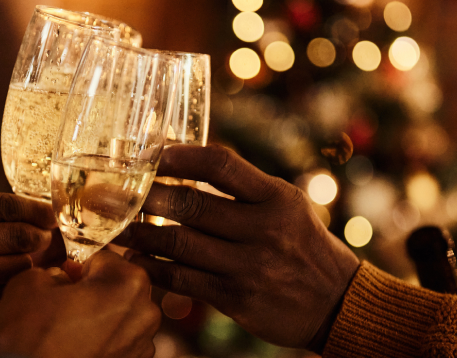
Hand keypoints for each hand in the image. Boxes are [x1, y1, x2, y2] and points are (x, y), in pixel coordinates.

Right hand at [0, 184, 63, 327]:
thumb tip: (29, 210)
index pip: (9, 207)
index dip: (38, 211)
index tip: (50, 214)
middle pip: (20, 238)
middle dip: (41, 237)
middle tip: (47, 235)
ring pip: (17, 268)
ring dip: (30, 261)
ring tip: (31, 254)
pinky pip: (0, 292)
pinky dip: (10, 282)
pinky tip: (8, 274)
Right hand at [0, 252, 159, 357]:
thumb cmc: (32, 343)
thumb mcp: (27, 285)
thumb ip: (50, 271)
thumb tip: (58, 278)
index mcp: (129, 282)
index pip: (102, 258)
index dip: (77, 266)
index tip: (63, 277)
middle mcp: (146, 314)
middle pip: (115, 289)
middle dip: (90, 293)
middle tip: (59, 305)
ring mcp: (142, 345)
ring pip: (116, 318)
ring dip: (95, 319)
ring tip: (63, 332)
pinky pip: (116, 344)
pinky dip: (99, 344)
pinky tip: (72, 349)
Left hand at [112, 145, 360, 350]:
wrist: (337, 303)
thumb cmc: (303, 247)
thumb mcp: (288, 208)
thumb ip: (245, 189)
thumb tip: (188, 164)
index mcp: (277, 197)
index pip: (222, 164)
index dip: (181, 155)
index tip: (153, 153)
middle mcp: (264, 228)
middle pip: (191, 204)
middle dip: (148, 195)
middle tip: (119, 190)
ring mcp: (249, 265)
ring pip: (179, 242)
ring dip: (142, 232)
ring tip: (120, 226)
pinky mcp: (236, 298)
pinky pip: (182, 278)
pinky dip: (153, 267)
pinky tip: (138, 259)